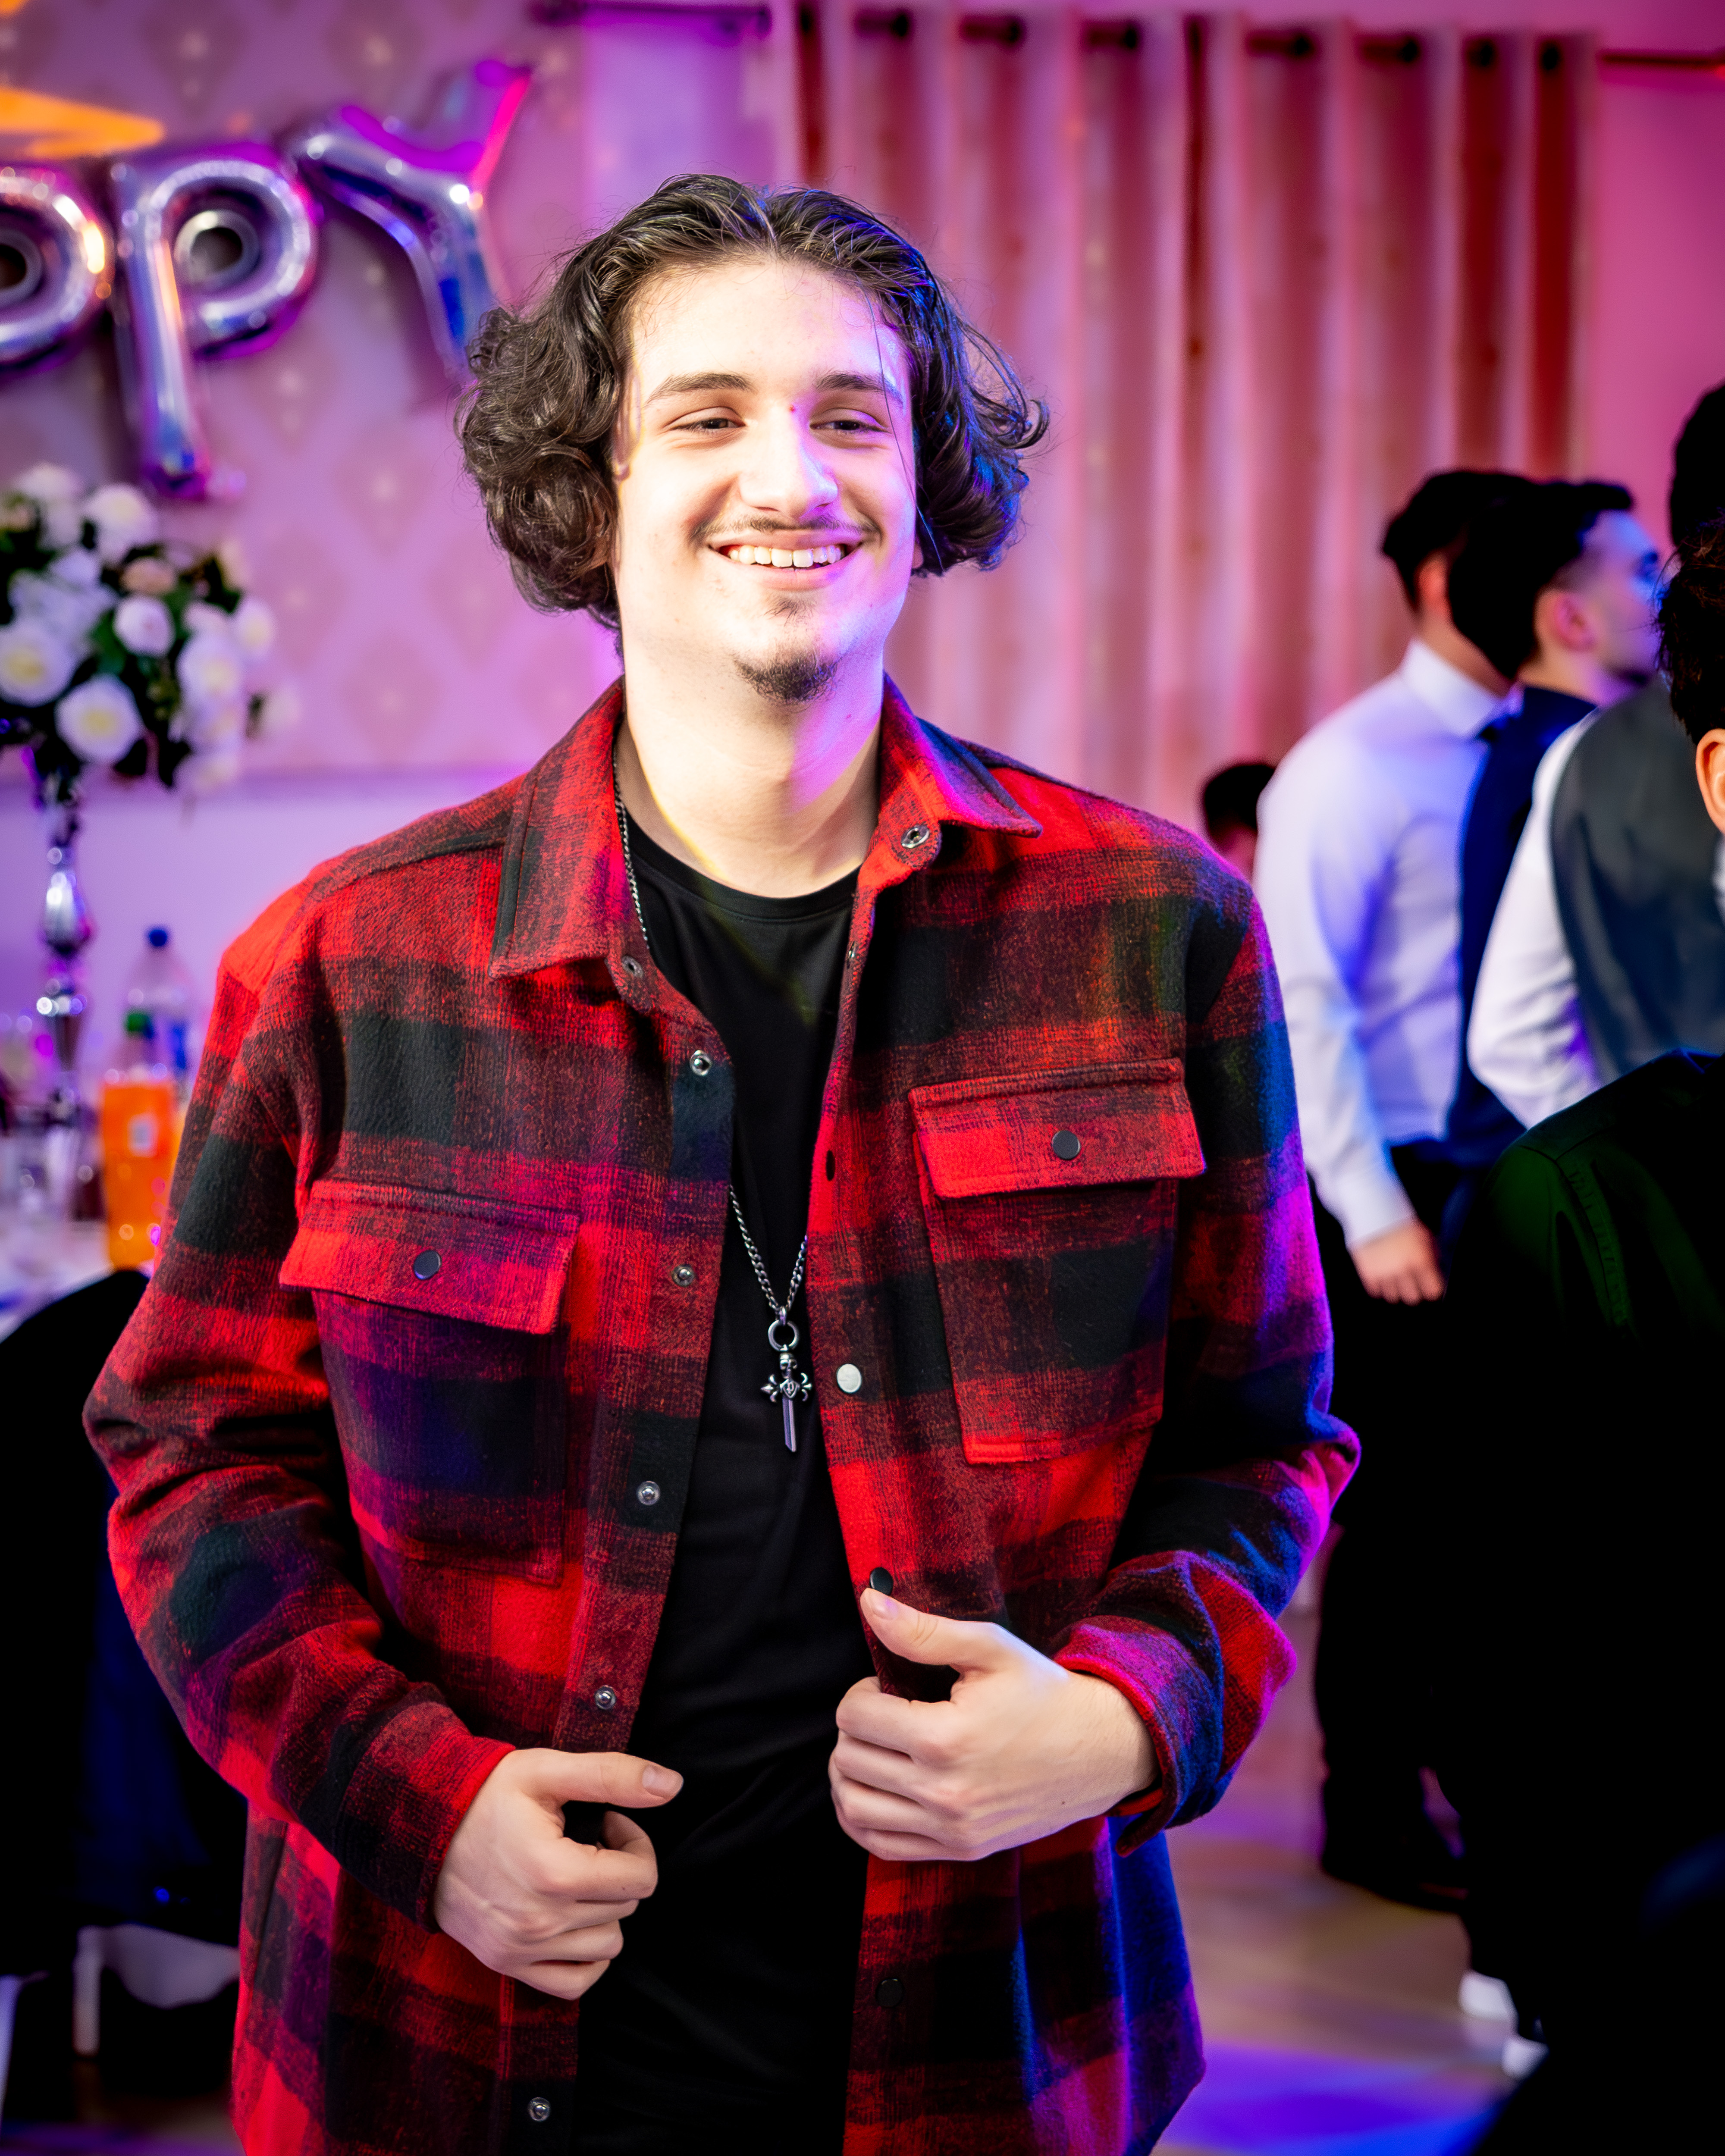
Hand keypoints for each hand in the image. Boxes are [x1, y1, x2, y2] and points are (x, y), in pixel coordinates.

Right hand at [432, 1748, 679, 1999]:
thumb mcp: (548, 1771)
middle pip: (624, 1907)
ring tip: (575, 1875)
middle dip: (619, 1870)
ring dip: (604, 1909)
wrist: (421, 1830)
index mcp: (553, 1872)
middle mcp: (539, 1921)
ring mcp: (521, 1949)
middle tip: (588, 1841)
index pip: (640, 1877)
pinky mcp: (507, 1965)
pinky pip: (575, 1983)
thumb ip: (613, 1776)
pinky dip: (586, 1956)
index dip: (635, 1842)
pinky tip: (572, 1917)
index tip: (607, 1821)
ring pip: (608, 1945)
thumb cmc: (486, 1795)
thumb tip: (672, 1786)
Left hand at [829, 1591, 1157, 1861]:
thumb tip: (869, 1603)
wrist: (1098, 1752)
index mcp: (945, 1738)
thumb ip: (923, 1631)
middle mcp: (943, 1792)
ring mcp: (951, 1828)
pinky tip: (873, 1790)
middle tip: (882, 1713)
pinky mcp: (960, 1850)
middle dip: (854, 1729)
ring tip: (870, 1749)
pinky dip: (861, 1818)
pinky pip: (881, 1845)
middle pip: (849, 1760)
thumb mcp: (990, 1648)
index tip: (885, 1686)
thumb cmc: (1043, 1694)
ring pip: (855, 1808)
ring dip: (847, 1774)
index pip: (855, 1716)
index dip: (860, 1692)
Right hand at [1351, 1219, 1443, 1302]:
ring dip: (1395, 1288)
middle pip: (1412, 1297)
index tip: (1429, 1286)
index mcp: (1420, 1259)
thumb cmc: (1399, 1220)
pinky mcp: (1367, 1273)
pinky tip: (1381, 1275)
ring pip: (1393, 1297)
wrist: (1371, 1210)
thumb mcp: (1423, 1234)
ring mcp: (1384, 1272)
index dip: (1432, 1288)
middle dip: (1413, 1290)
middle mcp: (1403, 1269)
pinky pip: (1375, 1291)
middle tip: (1410, 1282)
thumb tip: (1437, 1269)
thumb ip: (1432, 1254)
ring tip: (1393, 1277)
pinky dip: (1379, 1286)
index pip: (1433, 1290)